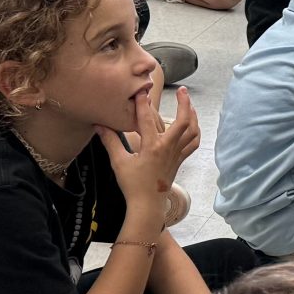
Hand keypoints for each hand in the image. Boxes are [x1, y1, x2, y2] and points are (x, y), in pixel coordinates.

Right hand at [98, 85, 198, 206]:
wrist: (147, 203)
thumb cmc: (132, 184)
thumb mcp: (118, 162)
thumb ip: (110, 142)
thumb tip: (98, 125)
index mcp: (152, 146)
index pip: (146, 119)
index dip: (142, 104)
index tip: (140, 92)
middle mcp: (168, 147)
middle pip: (183, 121)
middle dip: (184, 103)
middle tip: (182, 90)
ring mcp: (176, 153)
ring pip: (192, 131)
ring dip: (193, 115)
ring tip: (190, 103)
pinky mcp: (180, 159)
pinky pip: (193, 143)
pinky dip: (195, 132)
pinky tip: (193, 125)